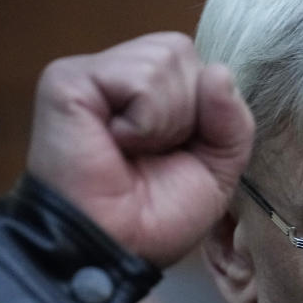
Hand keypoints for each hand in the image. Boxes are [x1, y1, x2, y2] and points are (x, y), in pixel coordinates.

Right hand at [26, 32, 253, 267]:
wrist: (116, 250)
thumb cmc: (155, 219)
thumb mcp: (217, 170)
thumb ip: (232, 122)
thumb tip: (220, 72)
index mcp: (151, 94)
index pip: (200, 67)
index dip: (208, 112)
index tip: (180, 154)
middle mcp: (120, 77)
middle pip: (183, 53)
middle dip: (189, 114)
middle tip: (153, 154)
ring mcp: (93, 75)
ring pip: (167, 58)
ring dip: (167, 119)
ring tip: (133, 150)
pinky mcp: (69, 79)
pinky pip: (142, 77)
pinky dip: (145, 121)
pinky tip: (117, 144)